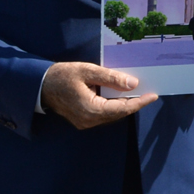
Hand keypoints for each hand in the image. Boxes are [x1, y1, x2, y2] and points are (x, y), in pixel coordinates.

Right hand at [41, 62, 156, 129]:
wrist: (40, 85)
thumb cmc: (62, 76)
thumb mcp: (88, 71)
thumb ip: (111, 78)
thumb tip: (133, 83)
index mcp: (90, 110)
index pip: (122, 109)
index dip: (139, 102)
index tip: (153, 95)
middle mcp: (89, 121)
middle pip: (118, 113)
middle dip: (134, 102)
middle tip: (148, 90)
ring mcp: (85, 122)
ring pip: (111, 114)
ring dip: (124, 104)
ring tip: (138, 91)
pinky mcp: (83, 120)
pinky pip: (103, 114)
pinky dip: (114, 105)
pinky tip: (120, 94)